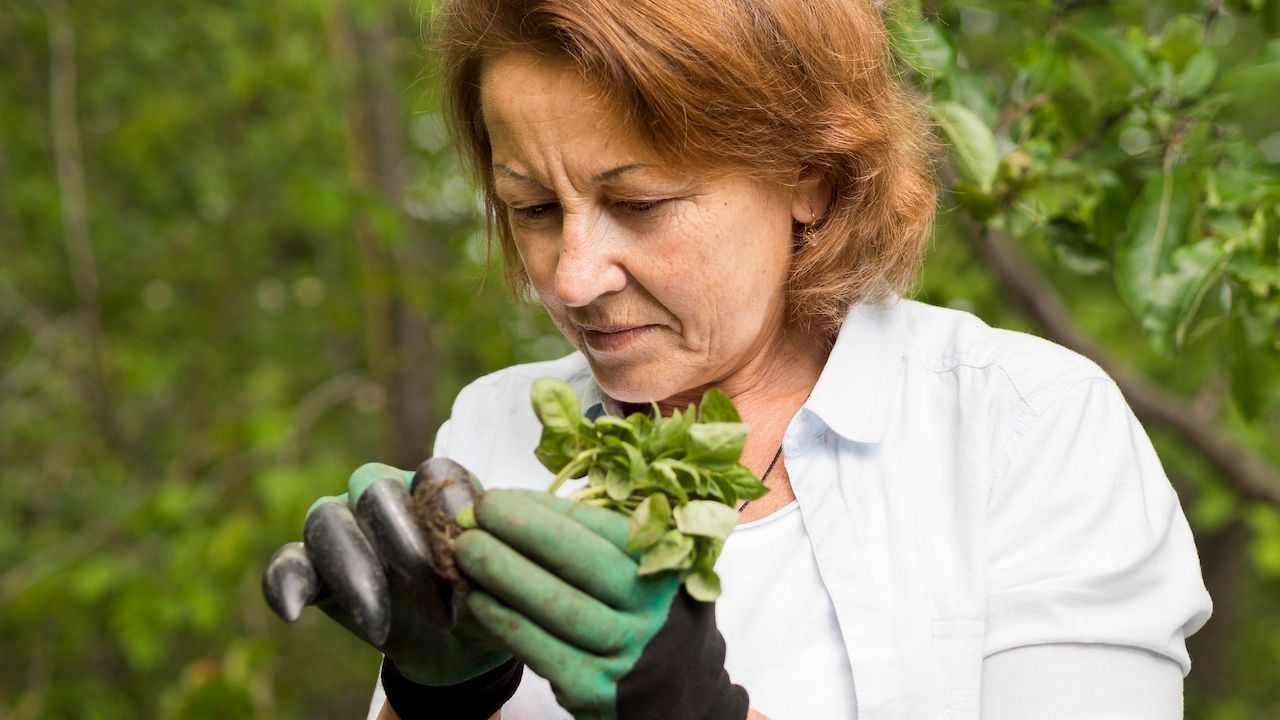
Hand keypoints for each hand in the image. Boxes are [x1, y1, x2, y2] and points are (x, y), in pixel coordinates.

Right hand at [261, 460, 511, 688]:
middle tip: (437, 611)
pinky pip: (287, 562)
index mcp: (435, 486)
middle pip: (374, 488)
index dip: (449, 510)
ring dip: (354, 572)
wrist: (458, 651)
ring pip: (327, 520)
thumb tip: (476, 546)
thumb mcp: (500, 586)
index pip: (434, 472)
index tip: (468, 559)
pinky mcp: (312, 567)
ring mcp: (342, 525)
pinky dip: (286, 584)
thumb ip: (490, 560)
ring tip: (379, 629)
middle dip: (404, 549)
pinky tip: (296, 614)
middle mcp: (383, 492)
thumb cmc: (483, 603)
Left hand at [455, 490, 748, 719]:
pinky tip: (477, 598)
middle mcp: (653, 608)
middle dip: (525, 530)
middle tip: (479, 512)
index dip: (547, 510)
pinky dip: (505, 620)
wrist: (675, 694)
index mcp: (666, 565)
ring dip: (505, 572)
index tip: (504, 497)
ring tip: (467, 550)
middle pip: (585, 562)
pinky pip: (541, 649)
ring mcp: (627, 650)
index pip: (603, 528)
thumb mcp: (646, 573)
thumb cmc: (645, 617)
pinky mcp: (595, 689)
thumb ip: (600, 541)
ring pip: (559, 605)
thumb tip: (519, 508)